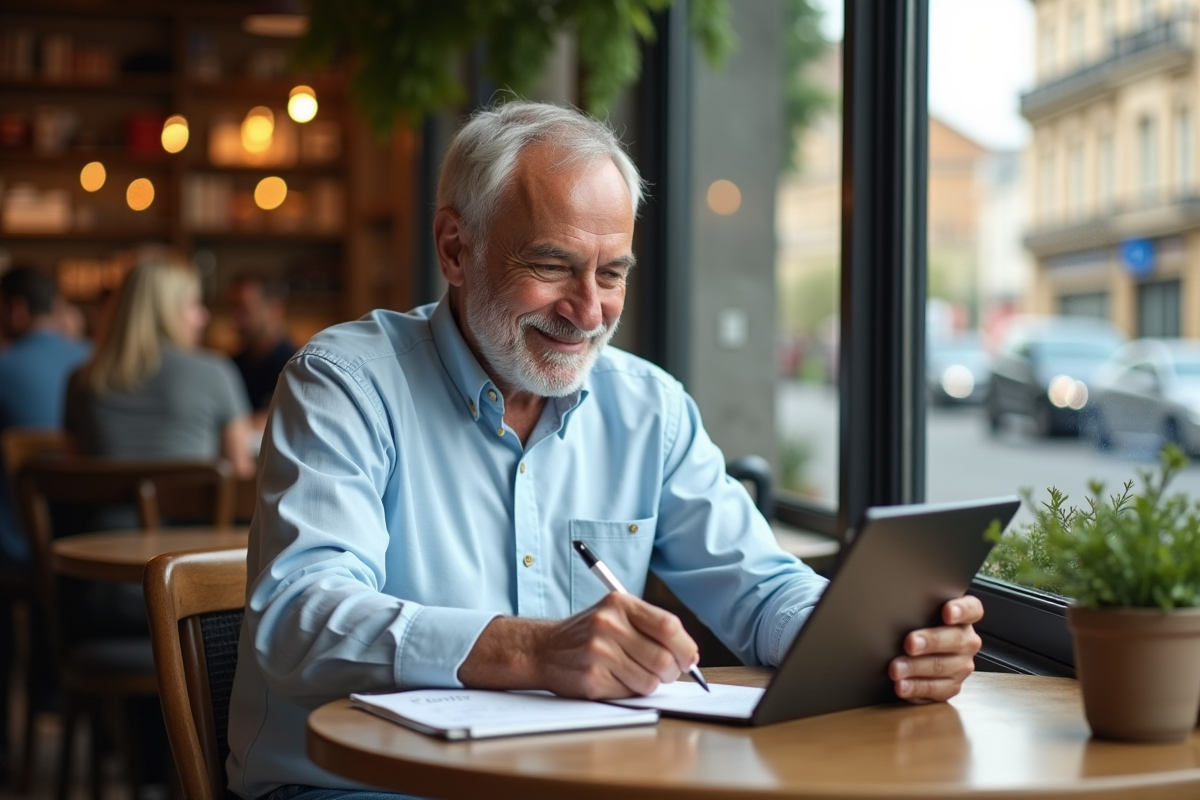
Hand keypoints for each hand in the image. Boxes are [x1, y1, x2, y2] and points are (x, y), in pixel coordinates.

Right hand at [458, 593, 698, 699]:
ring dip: (650, 683)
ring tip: (636, 674)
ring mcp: (599, 652)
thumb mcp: (615, 614)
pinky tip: (615, 679)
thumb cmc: (588, 633)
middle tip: (666, 672)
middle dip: (672, 672)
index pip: (669, 626)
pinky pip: (629, 692)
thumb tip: (689, 655)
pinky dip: (630, 691)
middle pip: (664, 658)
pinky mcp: (592, 677)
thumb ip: (649, 627)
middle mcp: (608, 624)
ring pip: (650, 680)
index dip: (685, 646)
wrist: (543, 648)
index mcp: (619, 603)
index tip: (688, 658)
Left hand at [888, 595, 982, 703]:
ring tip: (896, 668)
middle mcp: (967, 641)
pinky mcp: (951, 686)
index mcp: (964, 618)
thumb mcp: (920, 612)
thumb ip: (918, 607)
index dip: (962, 610)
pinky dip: (916, 688)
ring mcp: (961, 665)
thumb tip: (892, 602)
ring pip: (942, 666)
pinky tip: (902, 685)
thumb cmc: (917, 625)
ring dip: (916, 668)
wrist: (917, 653)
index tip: (947, 612)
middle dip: (931, 641)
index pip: (972, 609)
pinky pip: (935, 689)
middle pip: (956, 640)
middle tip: (910, 643)